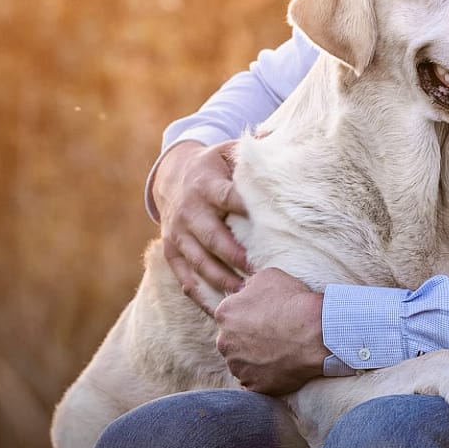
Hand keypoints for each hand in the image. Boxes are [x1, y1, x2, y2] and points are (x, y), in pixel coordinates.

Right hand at [153, 140, 252, 311]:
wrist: (172, 177)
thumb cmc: (213, 166)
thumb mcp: (229, 151)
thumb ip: (254, 148)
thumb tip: (277, 135)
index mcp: (207, 184)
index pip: (228, 197)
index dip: (246, 209)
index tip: (269, 224)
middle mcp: (190, 210)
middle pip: (212, 237)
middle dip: (235, 256)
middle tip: (260, 271)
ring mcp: (178, 234)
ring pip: (199, 262)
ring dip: (222, 280)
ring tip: (246, 295)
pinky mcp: (171, 251)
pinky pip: (185, 277)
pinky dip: (201, 295)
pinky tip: (220, 311)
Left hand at [215, 268, 327, 394]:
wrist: (317, 333)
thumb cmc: (294, 302)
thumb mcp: (268, 277)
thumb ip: (249, 286)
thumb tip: (246, 292)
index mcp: (225, 313)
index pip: (230, 315)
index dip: (250, 315)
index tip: (266, 317)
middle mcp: (224, 341)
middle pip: (233, 340)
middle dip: (248, 338)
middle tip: (273, 335)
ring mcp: (237, 366)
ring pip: (242, 361)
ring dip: (255, 357)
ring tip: (279, 351)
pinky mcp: (252, 385)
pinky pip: (254, 380)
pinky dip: (265, 375)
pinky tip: (281, 365)